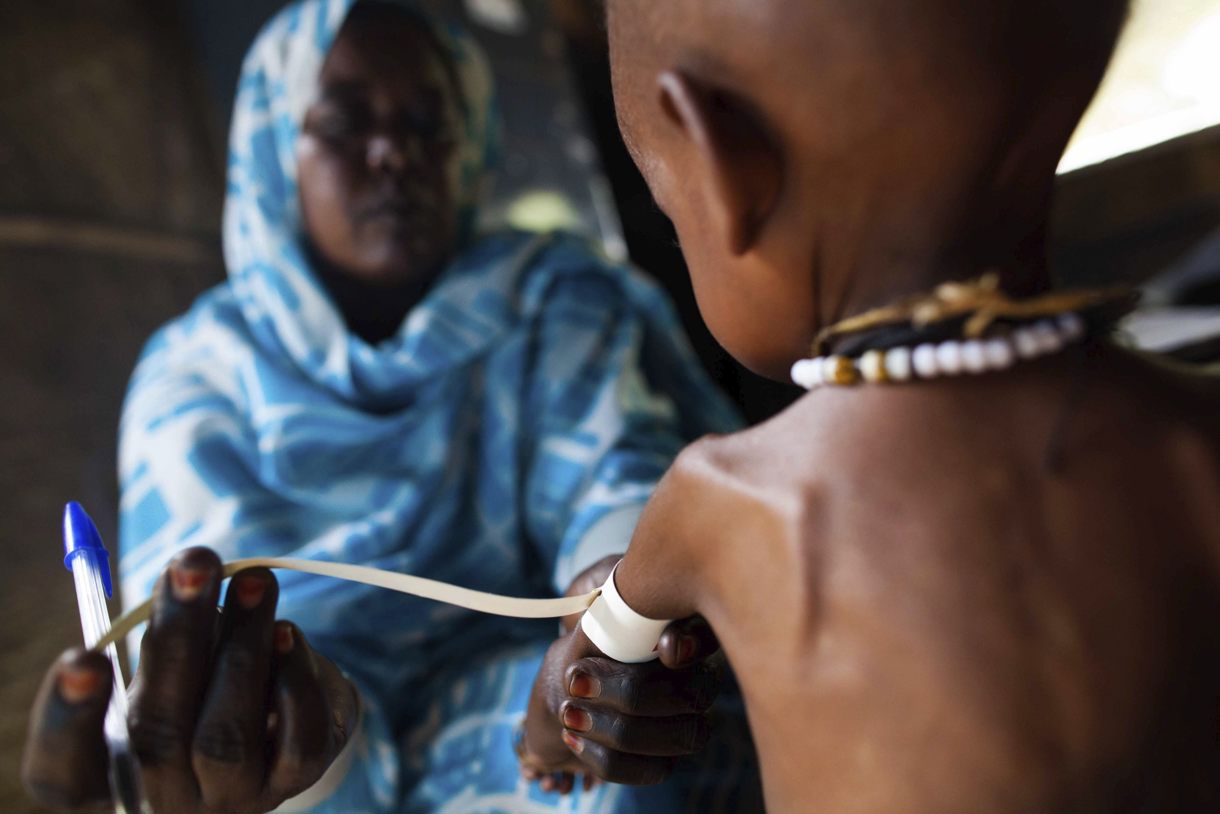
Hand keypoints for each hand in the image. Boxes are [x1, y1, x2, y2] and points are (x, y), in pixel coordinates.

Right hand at [23, 547, 357, 813]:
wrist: (275, 724)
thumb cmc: (197, 685)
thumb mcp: (163, 666)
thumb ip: (161, 637)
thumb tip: (185, 580)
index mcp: (110, 774)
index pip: (65, 771)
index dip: (69, 719)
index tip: (81, 658)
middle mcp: (166, 799)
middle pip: (157, 734)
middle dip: (177, 637)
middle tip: (193, 563)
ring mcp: (233, 797)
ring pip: (227, 736)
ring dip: (242, 645)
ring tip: (255, 580)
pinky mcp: (294, 779)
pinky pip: (298, 738)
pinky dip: (293, 676)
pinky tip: (286, 632)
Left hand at [519, 556, 721, 792]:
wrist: (568, 679)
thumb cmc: (589, 626)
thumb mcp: (593, 598)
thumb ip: (609, 592)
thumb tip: (609, 599)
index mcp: (689, 629)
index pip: (710, 635)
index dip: (695, 643)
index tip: (665, 649)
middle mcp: (699, 677)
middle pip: (696, 694)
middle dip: (633, 692)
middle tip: (576, 680)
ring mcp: (689, 721)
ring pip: (681, 736)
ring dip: (614, 728)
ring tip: (568, 711)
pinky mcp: (667, 757)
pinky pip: (652, 770)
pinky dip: (604, 757)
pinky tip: (573, 735)